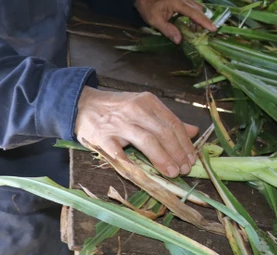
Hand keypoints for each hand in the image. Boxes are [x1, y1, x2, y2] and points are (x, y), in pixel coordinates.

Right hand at [75, 86, 197, 176]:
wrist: (82, 104)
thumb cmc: (117, 108)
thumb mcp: (144, 107)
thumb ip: (168, 120)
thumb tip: (194, 131)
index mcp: (148, 102)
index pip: (173, 123)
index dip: (185, 142)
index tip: (192, 158)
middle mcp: (136, 110)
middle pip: (163, 133)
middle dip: (177, 153)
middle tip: (185, 169)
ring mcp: (119, 123)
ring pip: (147, 141)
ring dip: (163, 159)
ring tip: (173, 173)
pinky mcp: (103, 137)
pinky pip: (121, 154)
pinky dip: (134, 165)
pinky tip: (145, 176)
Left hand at [135, 0, 216, 43]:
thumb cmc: (148, 7)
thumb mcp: (154, 21)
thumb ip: (167, 30)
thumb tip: (179, 40)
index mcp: (176, 3)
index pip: (194, 13)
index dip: (204, 21)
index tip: (213, 29)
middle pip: (199, 10)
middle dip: (205, 21)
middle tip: (208, 33)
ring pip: (198, 8)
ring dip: (200, 19)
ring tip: (198, 32)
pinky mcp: (183, 0)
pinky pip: (194, 7)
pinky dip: (196, 16)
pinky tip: (193, 25)